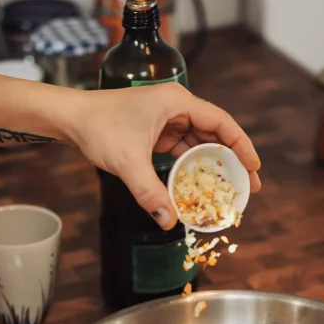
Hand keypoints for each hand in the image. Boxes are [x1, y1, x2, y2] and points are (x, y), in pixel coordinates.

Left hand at [65, 82, 260, 229]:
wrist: (70, 118)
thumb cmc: (98, 127)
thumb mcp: (127, 162)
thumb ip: (150, 192)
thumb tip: (169, 220)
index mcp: (177, 102)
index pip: (222, 123)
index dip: (241, 146)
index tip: (254, 169)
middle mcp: (176, 107)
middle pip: (215, 134)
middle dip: (231, 161)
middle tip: (247, 187)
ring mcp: (166, 119)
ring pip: (199, 143)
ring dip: (212, 166)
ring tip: (227, 190)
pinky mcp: (156, 131)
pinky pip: (182, 149)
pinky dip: (191, 167)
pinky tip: (198, 185)